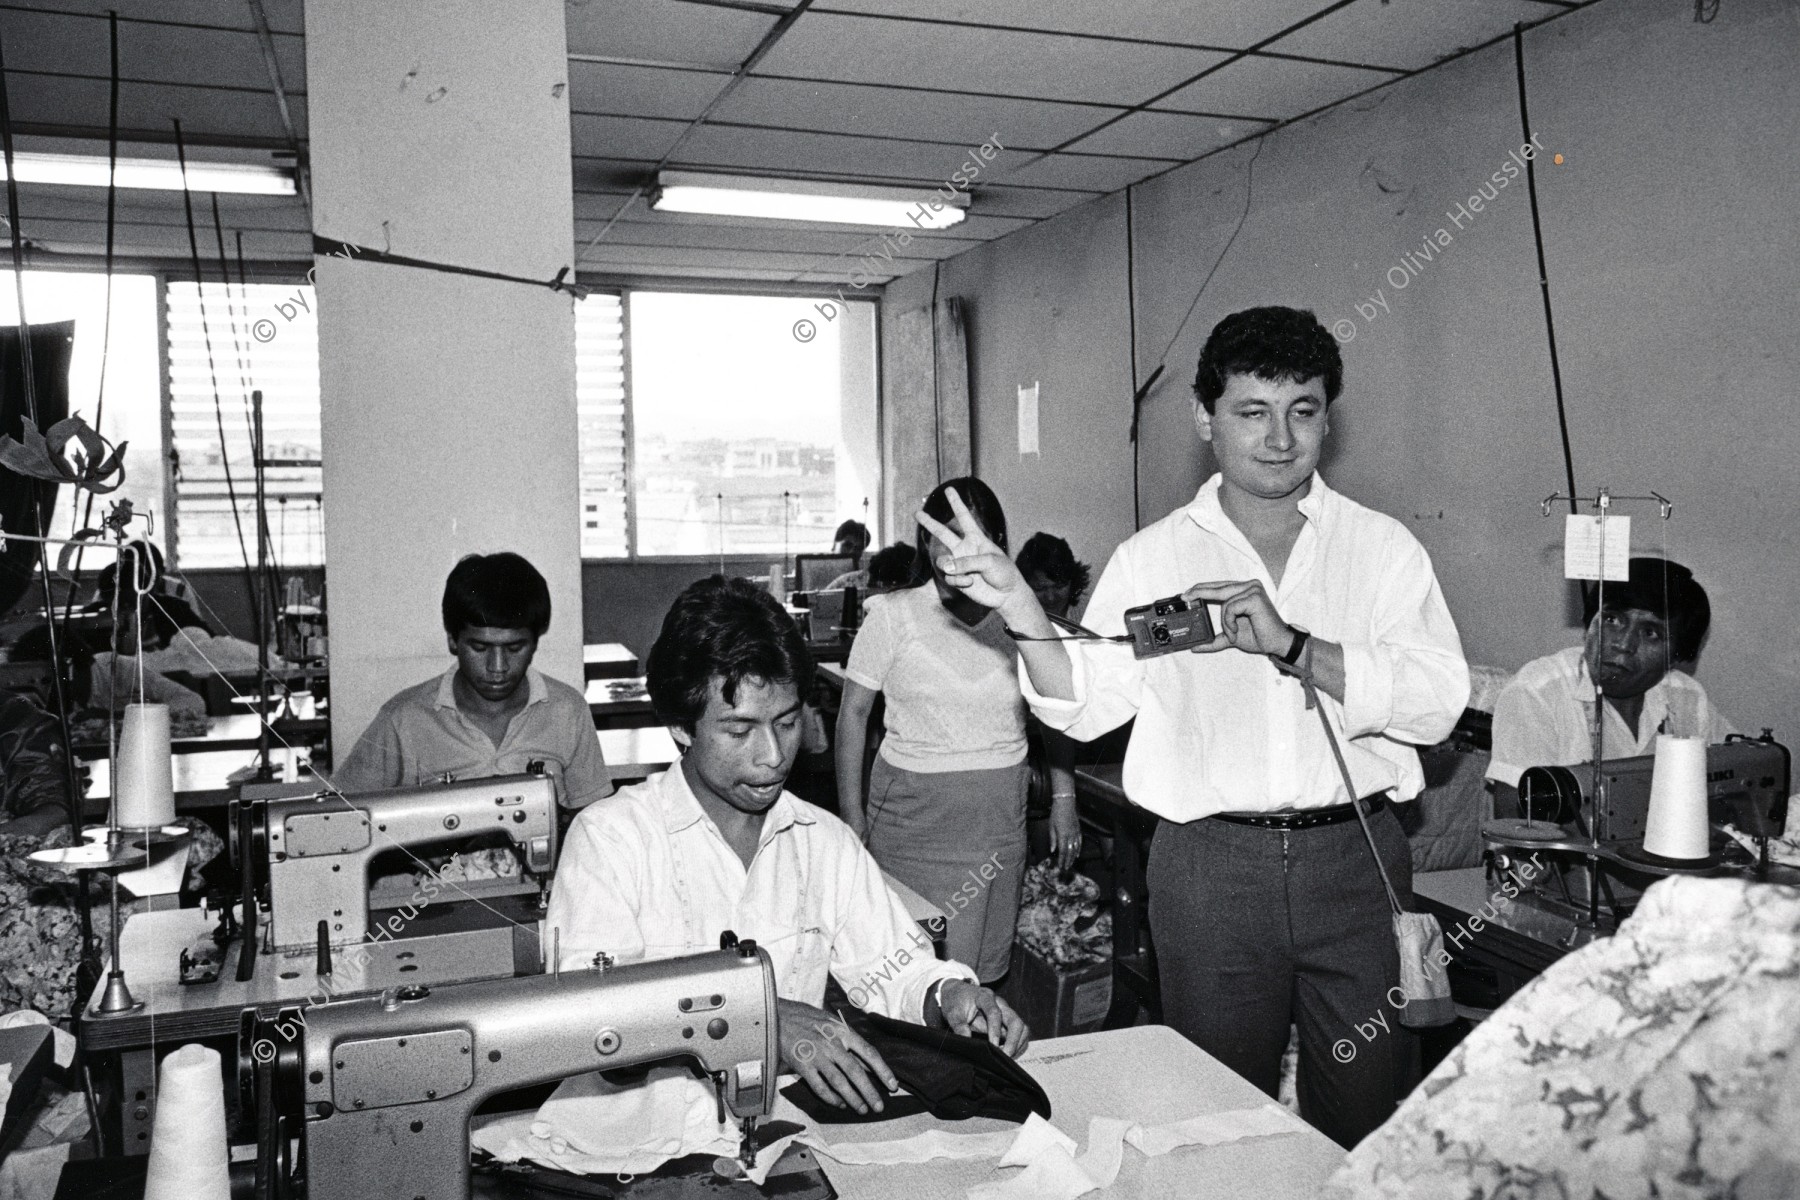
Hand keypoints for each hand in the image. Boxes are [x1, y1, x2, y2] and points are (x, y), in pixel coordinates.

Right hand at [777, 998, 897, 1114]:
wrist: (778, 1017)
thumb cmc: (807, 1019)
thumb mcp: (832, 1023)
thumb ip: (849, 1042)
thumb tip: (867, 1064)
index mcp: (842, 1031)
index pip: (868, 1052)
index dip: (883, 1070)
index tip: (892, 1085)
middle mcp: (832, 1044)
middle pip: (855, 1071)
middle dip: (870, 1091)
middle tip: (879, 1106)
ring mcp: (816, 1055)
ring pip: (839, 1082)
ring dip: (853, 1098)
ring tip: (863, 1109)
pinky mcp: (802, 1066)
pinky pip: (820, 1087)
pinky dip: (831, 1098)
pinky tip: (840, 1104)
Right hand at [915, 488, 1032, 619]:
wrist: (1006, 594)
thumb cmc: (1003, 572)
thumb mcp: (988, 561)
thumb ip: (966, 562)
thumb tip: (945, 566)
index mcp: (976, 538)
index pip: (964, 517)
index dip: (956, 503)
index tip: (949, 489)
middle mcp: (965, 549)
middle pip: (943, 533)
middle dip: (930, 523)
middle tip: (916, 512)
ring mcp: (959, 564)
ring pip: (942, 560)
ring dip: (951, 567)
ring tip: (966, 575)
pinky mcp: (957, 579)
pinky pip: (949, 577)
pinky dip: (959, 581)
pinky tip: (970, 583)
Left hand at [936, 980, 1030, 1057]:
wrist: (958, 992)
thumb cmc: (955, 1001)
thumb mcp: (952, 1012)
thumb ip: (959, 1026)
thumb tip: (966, 1040)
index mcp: (985, 997)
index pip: (995, 1013)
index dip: (995, 1030)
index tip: (993, 1046)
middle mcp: (1000, 1004)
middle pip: (1015, 1021)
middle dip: (1014, 1041)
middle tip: (1005, 1056)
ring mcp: (1006, 1012)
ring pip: (1021, 1027)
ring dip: (1018, 1043)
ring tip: (1006, 1057)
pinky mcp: (1007, 1021)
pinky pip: (1019, 1033)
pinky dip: (1017, 1044)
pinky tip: (1007, 1053)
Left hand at [1049, 796, 1081, 872]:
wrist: (1065, 804)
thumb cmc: (1056, 815)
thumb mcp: (1051, 827)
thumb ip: (1053, 839)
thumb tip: (1052, 850)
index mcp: (1062, 835)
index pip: (1063, 851)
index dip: (1062, 860)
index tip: (1060, 866)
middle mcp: (1070, 836)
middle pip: (1070, 852)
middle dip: (1068, 861)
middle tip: (1066, 868)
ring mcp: (1076, 833)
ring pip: (1075, 848)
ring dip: (1073, 857)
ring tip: (1070, 863)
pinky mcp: (1078, 830)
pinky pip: (1079, 842)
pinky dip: (1078, 849)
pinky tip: (1076, 854)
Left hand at [1181, 580, 1295, 658]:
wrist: (1276, 644)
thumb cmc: (1259, 637)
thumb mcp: (1231, 636)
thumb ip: (1215, 639)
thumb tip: (1196, 647)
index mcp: (1244, 591)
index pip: (1219, 586)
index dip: (1202, 589)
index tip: (1186, 594)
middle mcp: (1249, 586)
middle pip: (1218, 588)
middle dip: (1199, 592)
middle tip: (1185, 596)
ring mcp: (1253, 589)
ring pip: (1224, 602)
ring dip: (1225, 622)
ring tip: (1232, 634)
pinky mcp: (1255, 597)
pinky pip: (1231, 608)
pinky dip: (1230, 622)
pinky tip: (1236, 631)